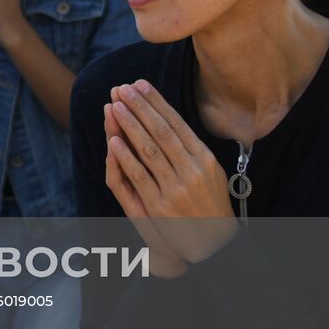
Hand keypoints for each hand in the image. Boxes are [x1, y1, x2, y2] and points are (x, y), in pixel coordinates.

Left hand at [104, 81, 236, 265]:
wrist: (215, 244)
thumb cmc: (210, 204)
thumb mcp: (211, 172)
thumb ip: (191, 148)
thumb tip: (170, 118)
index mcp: (204, 158)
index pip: (176, 123)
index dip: (156, 102)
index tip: (140, 84)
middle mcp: (193, 170)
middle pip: (161, 131)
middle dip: (140, 106)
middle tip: (122, 87)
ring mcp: (177, 188)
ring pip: (149, 149)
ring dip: (129, 125)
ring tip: (115, 105)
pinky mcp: (162, 205)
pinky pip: (140, 176)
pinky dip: (126, 156)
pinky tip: (113, 140)